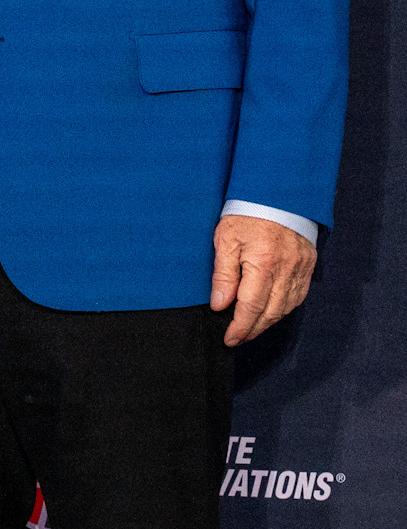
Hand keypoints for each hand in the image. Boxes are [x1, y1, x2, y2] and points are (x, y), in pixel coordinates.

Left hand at [211, 213, 316, 345]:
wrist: (278, 190)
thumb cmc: (247, 211)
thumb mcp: (226, 238)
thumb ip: (224, 274)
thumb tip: (220, 305)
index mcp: (263, 264)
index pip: (251, 307)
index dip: (240, 327)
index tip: (229, 339)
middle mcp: (286, 270)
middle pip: (270, 313)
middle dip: (253, 330)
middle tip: (238, 338)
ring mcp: (300, 268)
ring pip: (286, 307)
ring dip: (268, 322)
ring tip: (251, 328)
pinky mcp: (308, 264)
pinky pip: (298, 296)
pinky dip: (284, 309)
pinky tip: (272, 311)